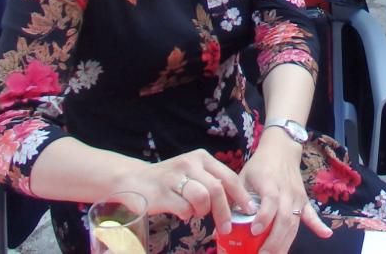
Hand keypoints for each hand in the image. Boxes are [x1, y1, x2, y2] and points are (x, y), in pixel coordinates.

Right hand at [114, 149, 252, 236]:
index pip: (229, 177)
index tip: (249, 211)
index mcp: (201, 157)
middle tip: (226, 227)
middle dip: (225, 212)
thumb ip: (212, 183)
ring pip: (202, 198)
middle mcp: (189, 163)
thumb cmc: (171, 180)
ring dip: (203, 212)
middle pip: (217, 189)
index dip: (241, 196)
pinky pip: (185, 209)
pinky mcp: (162, 192)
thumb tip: (238, 203)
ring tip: (196, 213)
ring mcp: (175, 176)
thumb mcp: (193, 174)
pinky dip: (187, 215)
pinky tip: (181, 212)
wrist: (135, 180)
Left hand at [239, 129, 330, 253]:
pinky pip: (311, 213)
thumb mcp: (243, 176)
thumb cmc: (259, 165)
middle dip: (275, 240)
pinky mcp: (304, 199)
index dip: (264, 217)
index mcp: (269, 182)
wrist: (280, 149)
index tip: (254, 231)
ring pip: (294, 221)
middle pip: (284, 217)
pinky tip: (325, 234)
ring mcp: (297, 196)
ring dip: (286, 241)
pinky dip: (318, 224)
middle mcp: (286, 191)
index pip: (270, 201)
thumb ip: (238, 198)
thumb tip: (228, 221)